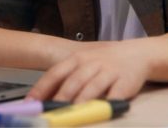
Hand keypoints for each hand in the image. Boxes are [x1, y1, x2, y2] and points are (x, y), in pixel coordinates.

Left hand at [27, 41, 149, 102]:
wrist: (136, 54)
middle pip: (73, 82)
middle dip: (60, 98)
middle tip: (49, 113)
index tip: (31, 103)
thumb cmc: (103, 61)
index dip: (42, 88)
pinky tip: (99, 112)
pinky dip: (106, 104)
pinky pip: (115, 95)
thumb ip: (65, 78)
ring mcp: (109, 72)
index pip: (55, 73)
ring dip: (80, 102)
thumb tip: (42, 98)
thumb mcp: (83, 63)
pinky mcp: (125, 82)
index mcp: (77, 58)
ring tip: (71, 115)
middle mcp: (92, 63)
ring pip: (92, 88)